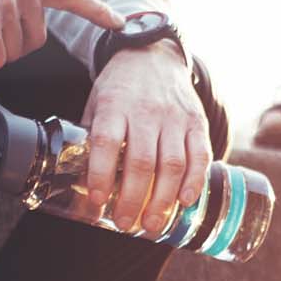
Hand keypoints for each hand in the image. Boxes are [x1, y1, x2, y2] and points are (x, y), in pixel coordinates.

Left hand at [78, 42, 210, 237]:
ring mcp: (175, 117)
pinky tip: (185, 201)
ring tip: (152, 224)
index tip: (97, 201)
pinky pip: (200, 156)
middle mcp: (146, 111)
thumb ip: (91, 138)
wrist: (153, 55)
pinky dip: (194, 181)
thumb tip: (81, 182)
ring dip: (162, 200)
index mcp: (115, 105)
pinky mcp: (197, 122)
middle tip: (126, 224)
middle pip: (141, 161)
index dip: (100, 174)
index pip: (106, 141)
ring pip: (172, 164)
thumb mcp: (96, 103)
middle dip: (133, 199)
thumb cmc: (120, 88)